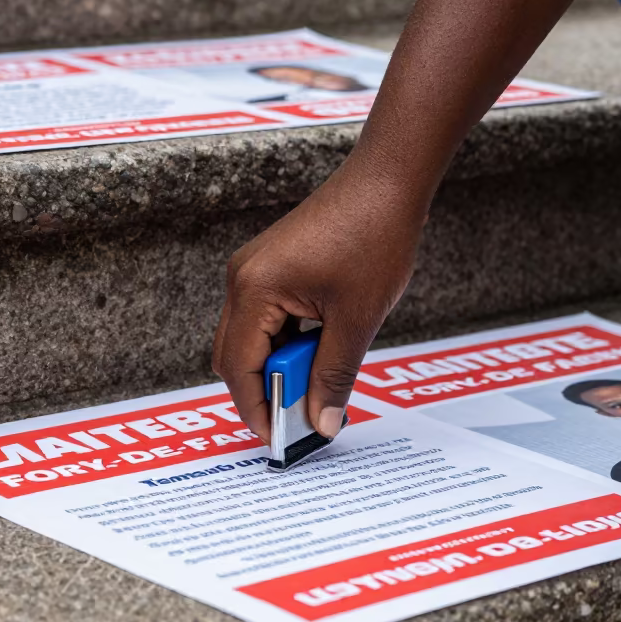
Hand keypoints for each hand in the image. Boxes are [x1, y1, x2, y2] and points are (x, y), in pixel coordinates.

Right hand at [212, 151, 427, 444]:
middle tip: (297, 421)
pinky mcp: (271, 266)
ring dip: (277, 366)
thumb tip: (321, 422)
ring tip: (316, 387)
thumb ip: (333, 376)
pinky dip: (286, 342)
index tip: (278, 440)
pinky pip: (265, 317)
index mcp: (254, 290)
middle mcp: (242, 279)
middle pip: (233, 356)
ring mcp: (254, 270)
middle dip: (262, 392)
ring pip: (250, 338)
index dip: (255, 410)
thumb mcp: (356, 320)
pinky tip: (318, 353)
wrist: (386, 181)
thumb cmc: (374, 237)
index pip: (238, 368)